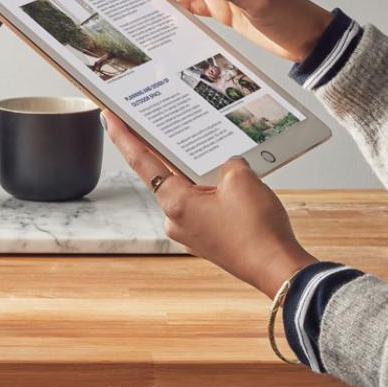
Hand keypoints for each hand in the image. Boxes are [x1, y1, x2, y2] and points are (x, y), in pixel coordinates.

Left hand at [102, 109, 317, 298]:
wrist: (278, 268)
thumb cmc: (257, 230)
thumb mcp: (242, 180)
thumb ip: (228, 162)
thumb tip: (226, 164)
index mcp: (175, 202)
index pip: (141, 161)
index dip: (123, 136)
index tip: (109, 117)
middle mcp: (176, 219)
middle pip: (164, 174)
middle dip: (169, 150)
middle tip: (166, 123)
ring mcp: (190, 232)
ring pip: (187, 191)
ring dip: (198, 173)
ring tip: (216, 154)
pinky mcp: (206, 239)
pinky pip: (202, 206)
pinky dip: (211, 191)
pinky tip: (231, 182)